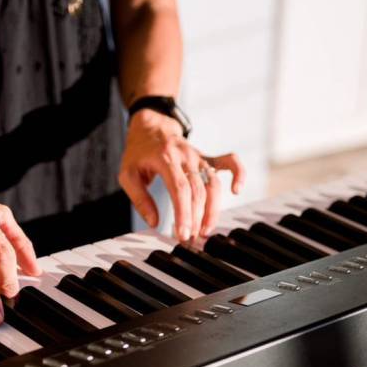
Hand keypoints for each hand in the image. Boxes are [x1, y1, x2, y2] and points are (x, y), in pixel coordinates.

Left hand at [118, 110, 245, 239]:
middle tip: (189, 239)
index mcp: (165, 158)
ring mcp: (199, 156)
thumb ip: (140, 198)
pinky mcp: (207, 157)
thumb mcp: (127, 174)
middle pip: (198, 191)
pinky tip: (236, 190)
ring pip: (213, 184)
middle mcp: (186, 156)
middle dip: (196, 218)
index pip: (179, 189)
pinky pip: (229, 161)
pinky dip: (238, 173)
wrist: (150, 127)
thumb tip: (154, 222)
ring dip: (212, 209)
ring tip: (204, 230)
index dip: (184, 214)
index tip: (183, 234)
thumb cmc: (138, 153)